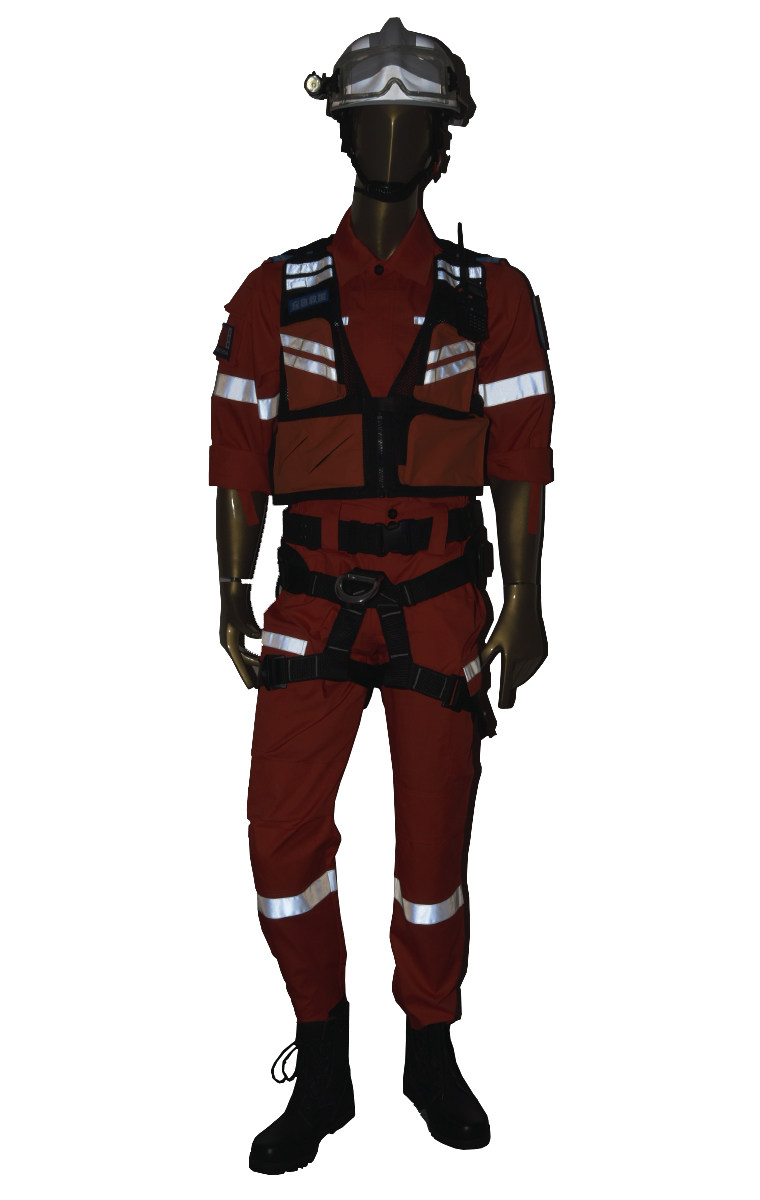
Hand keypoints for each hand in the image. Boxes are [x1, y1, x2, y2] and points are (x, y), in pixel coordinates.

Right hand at [219, 580, 261, 689]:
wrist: (233, 591)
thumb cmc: (235, 605)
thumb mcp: (242, 618)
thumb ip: (249, 629)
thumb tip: (259, 636)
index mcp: (228, 640)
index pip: (238, 661)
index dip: (245, 673)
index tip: (250, 685)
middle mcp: (229, 641)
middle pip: (240, 661)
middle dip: (248, 672)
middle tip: (257, 685)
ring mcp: (233, 637)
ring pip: (243, 656)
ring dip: (250, 665)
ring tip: (259, 675)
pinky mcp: (238, 633)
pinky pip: (245, 649)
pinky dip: (251, 656)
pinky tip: (258, 660)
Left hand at [481, 583, 547, 708]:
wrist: (523, 607)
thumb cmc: (505, 624)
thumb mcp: (492, 642)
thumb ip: (483, 659)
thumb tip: (471, 672)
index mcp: (511, 659)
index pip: (507, 685)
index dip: (504, 697)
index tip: (502, 706)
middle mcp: (525, 660)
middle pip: (516, 681)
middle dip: (509, 686)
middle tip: (504, 691)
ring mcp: (534, 657)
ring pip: (524, 675)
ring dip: (517, 678)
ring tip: (510, 674)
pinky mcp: (540, 652)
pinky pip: (531, 667)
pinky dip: (525, 670)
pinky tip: (519, 663)